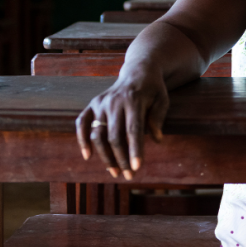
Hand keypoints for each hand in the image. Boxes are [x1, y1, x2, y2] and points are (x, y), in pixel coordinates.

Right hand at [75, 65, 169, 179]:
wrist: (138, 70)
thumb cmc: (153, 89)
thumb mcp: (163, 99)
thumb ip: (158, 118)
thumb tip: (157, 140)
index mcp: (134, 99)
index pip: (133, 130)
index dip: (135, 150)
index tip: (137, 168)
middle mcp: (114, 101)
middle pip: (114, 136)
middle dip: (121, 159)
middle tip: (129, 176)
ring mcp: (101, 103)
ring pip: (98, 134)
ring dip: (105, 156)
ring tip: (115, 172)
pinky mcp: (92, 104)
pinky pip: (82, 123)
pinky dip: (81, 139)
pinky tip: (87, 156)